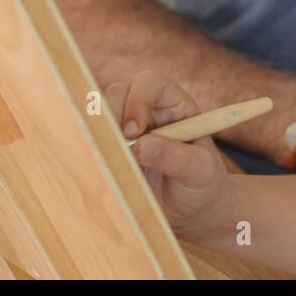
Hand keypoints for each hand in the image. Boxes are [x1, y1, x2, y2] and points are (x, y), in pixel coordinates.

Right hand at [104, 70, 230, 240]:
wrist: (194, 212)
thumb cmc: (204, 184)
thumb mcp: (200, 171)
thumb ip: (176, 157)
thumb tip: (141, 145)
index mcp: (175, 105)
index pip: (150, 83)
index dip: (138, 101)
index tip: (134, 132)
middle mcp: (148, 112)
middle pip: (117, 93)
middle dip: (111, 116)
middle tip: (117, 148)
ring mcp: (127, 132)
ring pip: (99, 116)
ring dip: (99, 136)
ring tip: (111, 163)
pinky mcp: (113, 152)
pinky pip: (93, 142)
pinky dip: (92, 153)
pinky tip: (103, 172)